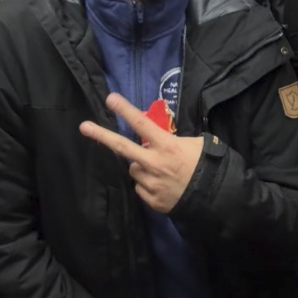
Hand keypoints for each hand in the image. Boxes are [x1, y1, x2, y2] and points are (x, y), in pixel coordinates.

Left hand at [80, 93, 203, 213]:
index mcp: (166, 146)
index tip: (111, 99)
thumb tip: (155, 142)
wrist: (214, 196)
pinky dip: (148, 184)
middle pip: (122, 147)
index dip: (125, 110)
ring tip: (161, 170)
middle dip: (102, 135)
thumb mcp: (195, 144)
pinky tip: (163, 185)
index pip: (142, 124)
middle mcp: (153, 163)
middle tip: (83, 126)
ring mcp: (150, 182)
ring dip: (141, 166)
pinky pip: (141, 187)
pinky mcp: (150, 199)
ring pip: (134, 169)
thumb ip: (172, 141)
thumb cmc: (206, 165)